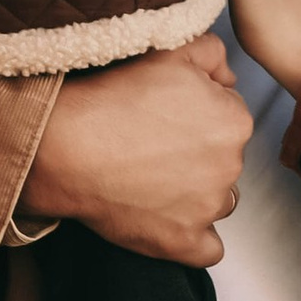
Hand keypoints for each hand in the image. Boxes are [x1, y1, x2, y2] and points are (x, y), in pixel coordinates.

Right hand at [21, 36, 250, 265]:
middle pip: (224, 159)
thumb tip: (227, 76)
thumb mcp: (168, 51)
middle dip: (199, 152)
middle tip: (154, 144)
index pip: (229, 116)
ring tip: (154, 179)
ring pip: (219, 200)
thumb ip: (212, 53)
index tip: (166, 116)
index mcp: (233, 120)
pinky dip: (194, 238)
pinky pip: (209, 250)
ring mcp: (208, 208)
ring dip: (197, 192)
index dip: (198, 113)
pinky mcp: (183, 241)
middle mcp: (230, 166)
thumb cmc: (113, 97)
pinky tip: (170, 221)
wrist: (67, 146)